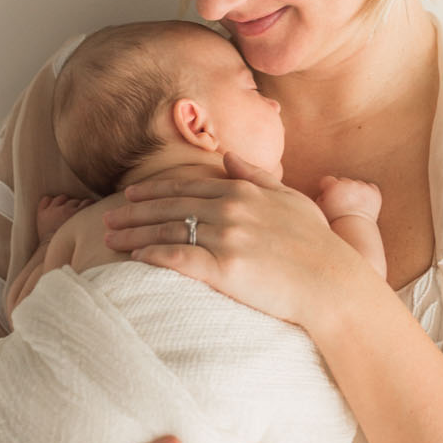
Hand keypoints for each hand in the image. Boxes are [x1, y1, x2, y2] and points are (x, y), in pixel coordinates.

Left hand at [103, 151, 354, 326]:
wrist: (334, 286)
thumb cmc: (318, 246)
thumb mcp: (291, 200)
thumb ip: (256, 176)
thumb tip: (230, 156)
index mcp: (242, 192)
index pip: (185, 186)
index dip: (152, 190)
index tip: (129, 195)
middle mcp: (230, 209)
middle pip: (168, 207)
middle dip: (133, 212)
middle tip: (107, 218)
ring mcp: (227, 238)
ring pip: (167, 230)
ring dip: (134, 234)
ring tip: (110, 239)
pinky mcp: (225, 269)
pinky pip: (178, 259)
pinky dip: (153, 256)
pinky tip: (134, 258)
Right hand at [313, 175, 381, 222]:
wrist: (355, 231)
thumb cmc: (335, 222)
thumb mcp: (321, 209)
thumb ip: (321, 197)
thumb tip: (325, 192)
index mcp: (333, 187)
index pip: (327, 180)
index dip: (328, 189)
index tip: (330, 198)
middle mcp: (348, 184)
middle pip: (343, 182)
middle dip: (343, 190)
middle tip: (343, 204)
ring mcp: (363, 188)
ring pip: (357, 185)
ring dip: (356, 192)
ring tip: (354, 206)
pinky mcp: (374, 193)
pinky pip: (371, 188)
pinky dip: (369, 194)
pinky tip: (364, 204)